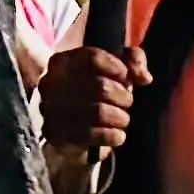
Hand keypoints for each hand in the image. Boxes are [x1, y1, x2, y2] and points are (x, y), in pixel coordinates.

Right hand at [37, 44, 134, 159]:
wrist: (71, 132)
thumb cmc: (95, 94)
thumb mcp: (114, 70)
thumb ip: (133, 60)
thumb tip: (144, 77)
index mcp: (61, 62)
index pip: (93, 58)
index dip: (118, 68)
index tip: (127, 78)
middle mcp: (49, 83)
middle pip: (100, 86)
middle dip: (123, 96)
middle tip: (128, 102)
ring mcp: (49, 110)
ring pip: (98, 112)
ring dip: (120, 117)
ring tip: (123, 119)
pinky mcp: (55, 135)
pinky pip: (92, 135)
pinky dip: (112, 135)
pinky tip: (118, 135)